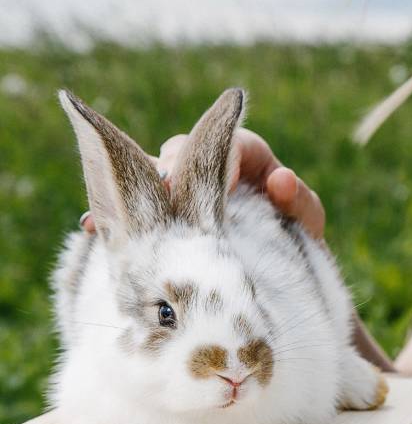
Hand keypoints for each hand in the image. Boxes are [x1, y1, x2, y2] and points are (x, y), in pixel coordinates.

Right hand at [80, 128, 325, 239]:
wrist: (279, 278)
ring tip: (119, 208)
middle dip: (170, 169)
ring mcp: (181, 193)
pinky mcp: (162, 218)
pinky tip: (94, 227)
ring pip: (151, 178)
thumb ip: (299, 201)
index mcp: (249, 160)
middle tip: (165, 192)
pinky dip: (115, 215)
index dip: (225, 154)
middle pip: (183, 153)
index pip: (232, 145)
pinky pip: (134, 209)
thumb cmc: (294, 239)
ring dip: (133, 190)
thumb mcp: (305, 221)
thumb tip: (281, 180)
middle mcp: (209, 169)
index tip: (222, 181)